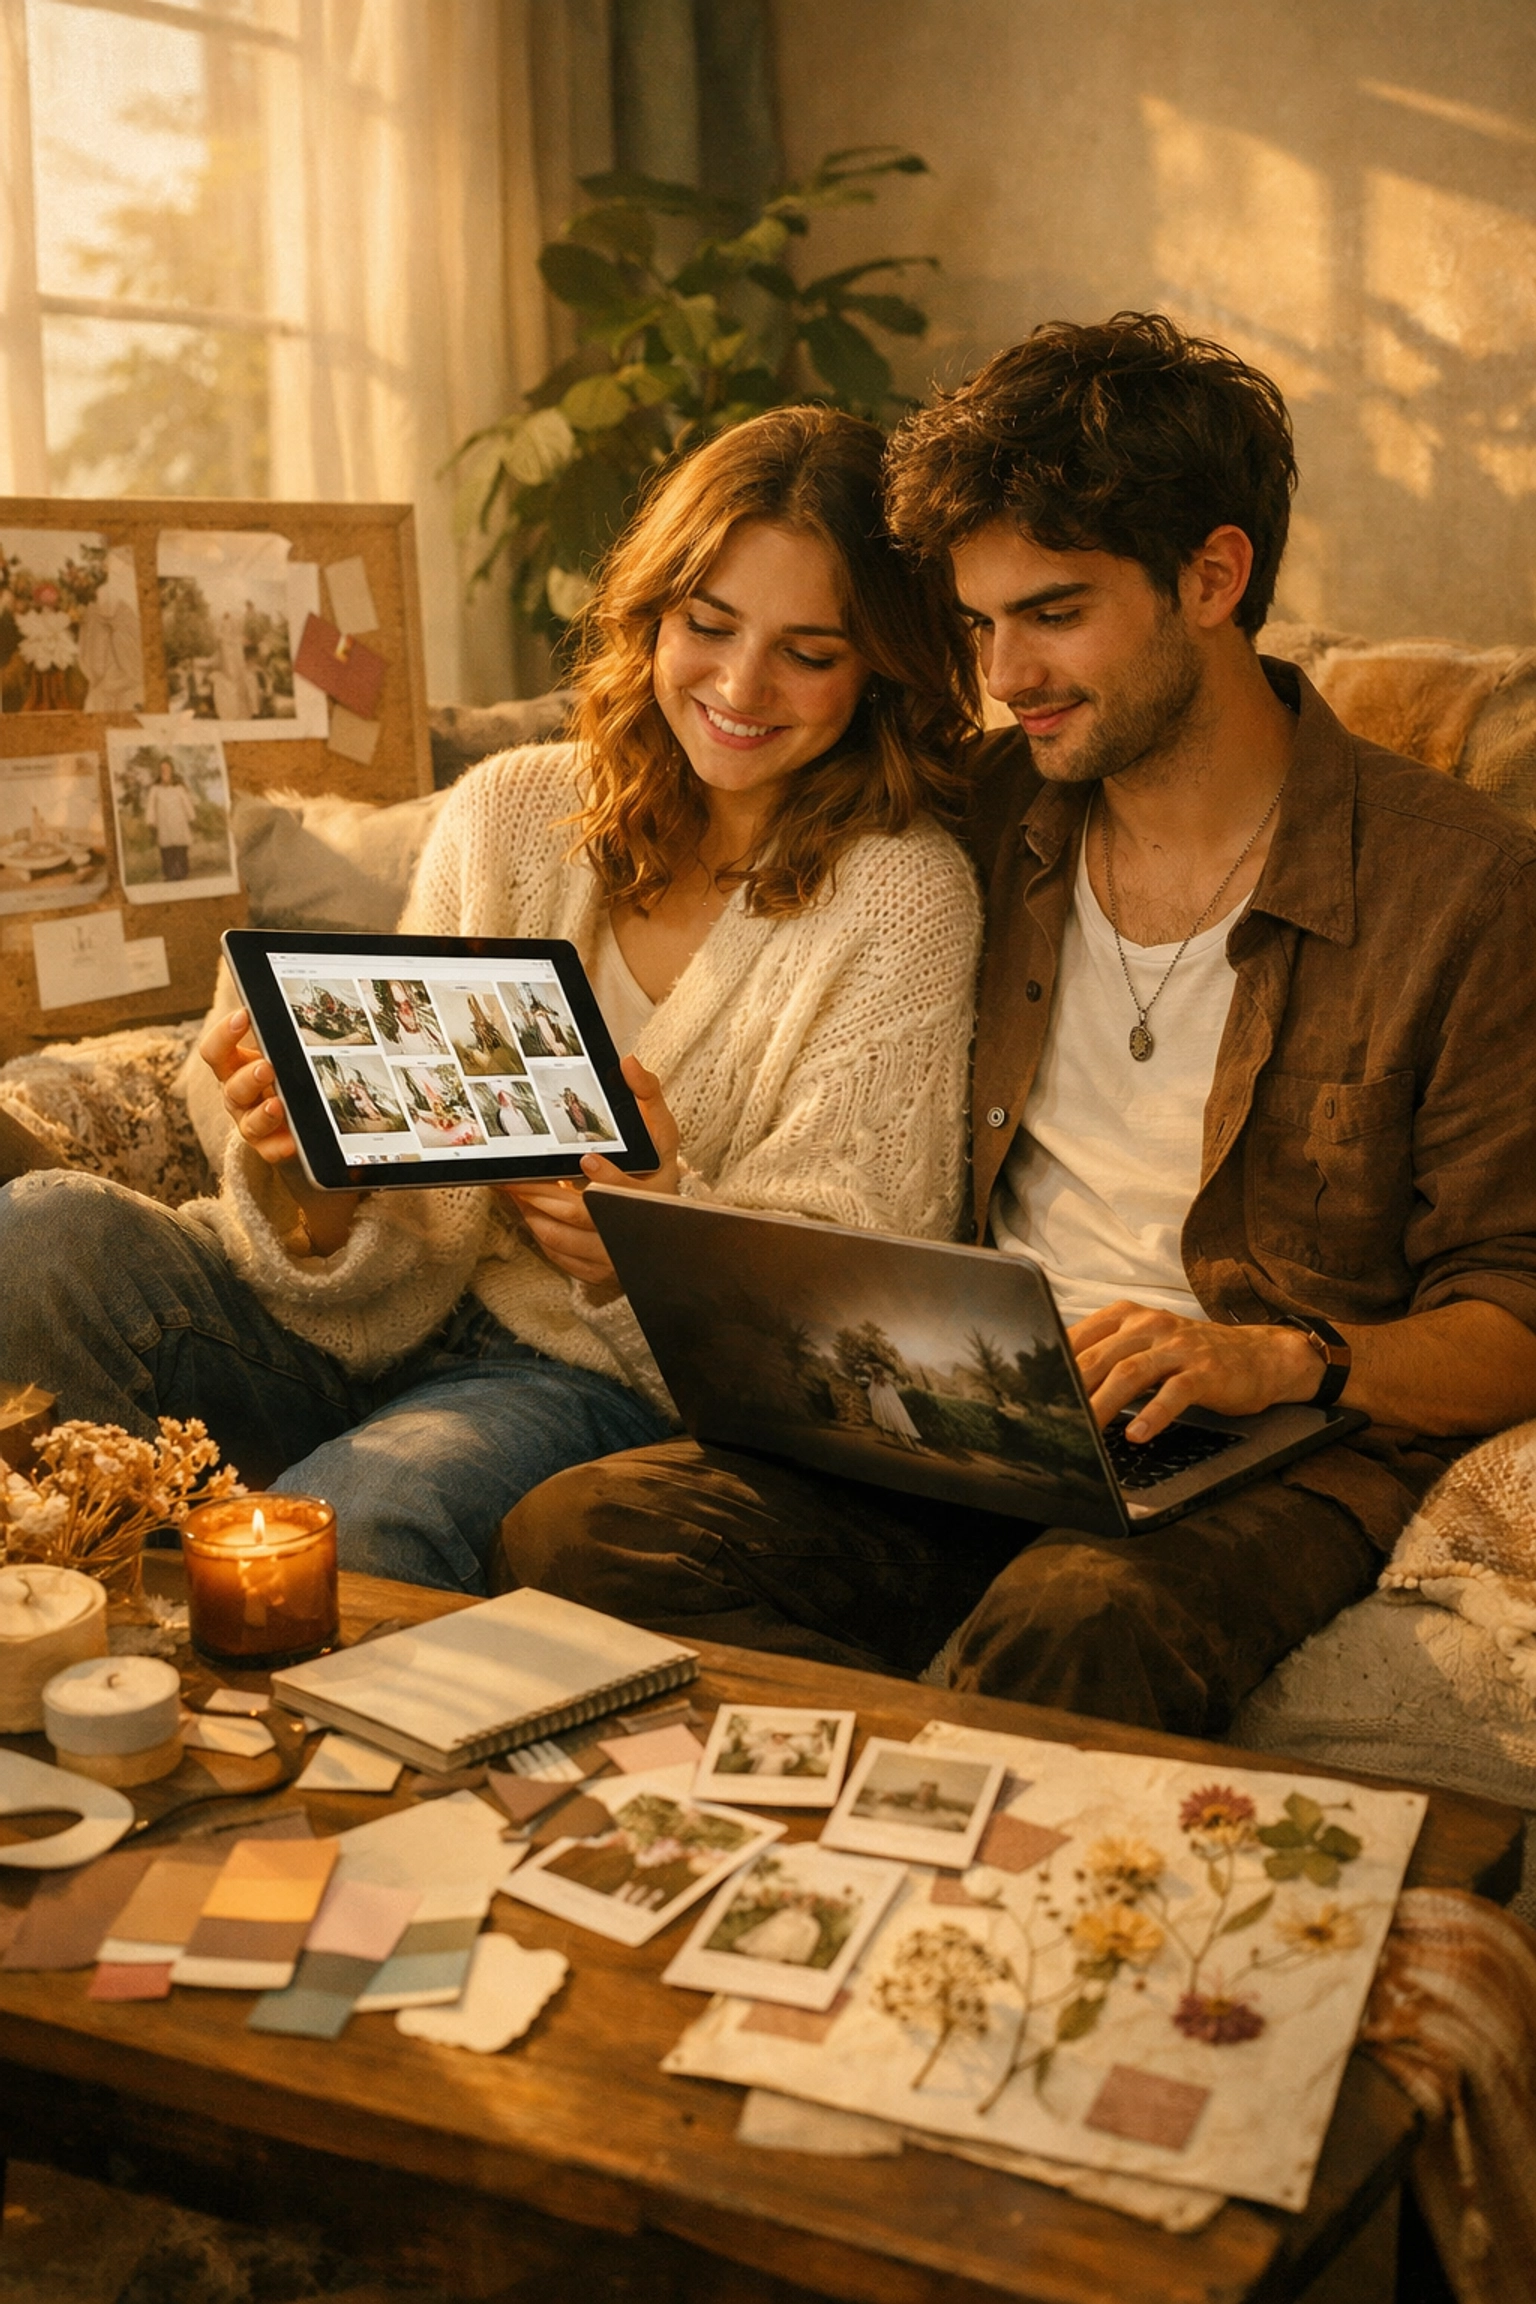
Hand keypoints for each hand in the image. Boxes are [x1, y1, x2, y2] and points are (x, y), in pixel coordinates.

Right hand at [198, 1008, 361, 1254]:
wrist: (291, 1116)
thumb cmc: (282, 1073)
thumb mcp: (279, 1052)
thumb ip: (281, 1036)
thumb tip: (297, 1004)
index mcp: (234, 1067)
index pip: (216, 1050)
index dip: (224, 1034)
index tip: (244, 1016)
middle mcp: (237, 1095)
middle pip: (232, 1087)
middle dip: (249, 1077)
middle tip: (267, 1068)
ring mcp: (249, 1122)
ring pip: (248, 1120)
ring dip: (263, 1113)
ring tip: (277, 1105)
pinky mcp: (267, 1145)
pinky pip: (270, 1150)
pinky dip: (280, 1146)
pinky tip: (293, 1141)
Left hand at [498, 1056, 679, 1299]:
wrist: (666, 1226)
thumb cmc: (657, 1173)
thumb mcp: (660, 1134)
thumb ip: (647, 1096)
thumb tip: (627, 1063)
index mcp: (654, 1197)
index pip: (629, 1192)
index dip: (608, 1179)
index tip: (585, 1160)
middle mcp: (634, 1231)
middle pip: (584, 1217)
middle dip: (543, 1196)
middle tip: (514, 1178)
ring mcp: (614, 1255)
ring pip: (565, 1239)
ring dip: (534, 1214)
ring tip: (513, 1190)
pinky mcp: (596, 1271)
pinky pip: (559, 1255)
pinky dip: (540, 1232)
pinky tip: (528, 1210)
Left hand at [1068, 1301, 1321, 1441]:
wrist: (1259, 1356)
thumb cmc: (1192, 1357)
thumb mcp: (1146, 1346)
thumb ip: (1106, 1357)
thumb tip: (1059, 1386)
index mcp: (1128, 1317)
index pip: (1078, 1338)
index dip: (1053, 1366)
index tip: (1030, 1392)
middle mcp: (1150, 1325)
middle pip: (1098, 1358)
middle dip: (1070, 1390)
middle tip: (1049, 1418)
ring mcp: (1179, 1347)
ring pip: (1129, 1374)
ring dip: (1102, 1405)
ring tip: (1084, 1431)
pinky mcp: (1205, 1372)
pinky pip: (1174, 1394)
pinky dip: (1153, 1415)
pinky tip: (1136, 1435)